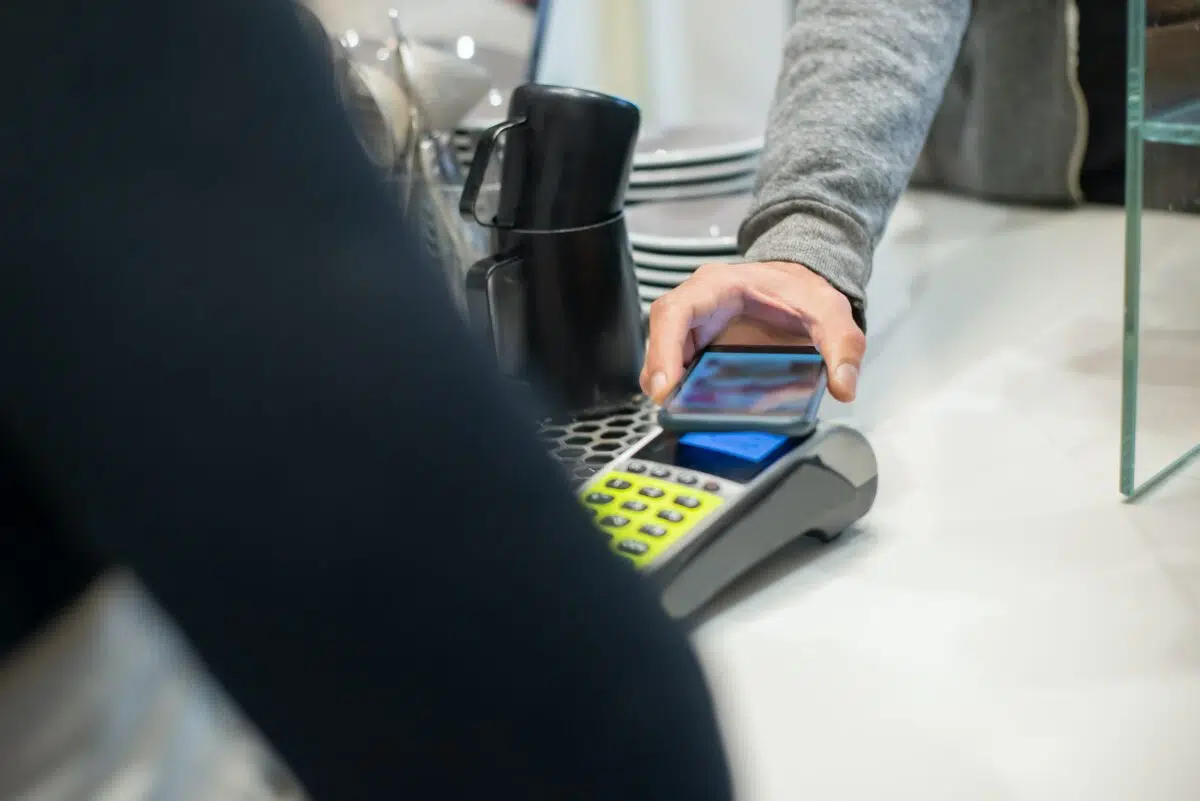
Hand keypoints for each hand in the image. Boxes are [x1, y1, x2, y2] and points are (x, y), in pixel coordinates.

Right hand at [639, 261, 865, 403]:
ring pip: (662, 350)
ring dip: (664, 380)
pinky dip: (677, 385)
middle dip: (658, 370)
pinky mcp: (697, 342)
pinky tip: (688, 404)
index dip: (665, 348)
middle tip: (667, 405)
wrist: (799, 284)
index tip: (666, 384)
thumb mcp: (831, 311)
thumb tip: (843, 386)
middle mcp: (699, 301)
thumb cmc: (802, 292)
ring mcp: (694, 323)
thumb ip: (843, 346)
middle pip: (661, 333)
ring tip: (678, 410)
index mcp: (720, 285)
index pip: (676, 310)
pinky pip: (675, 363)